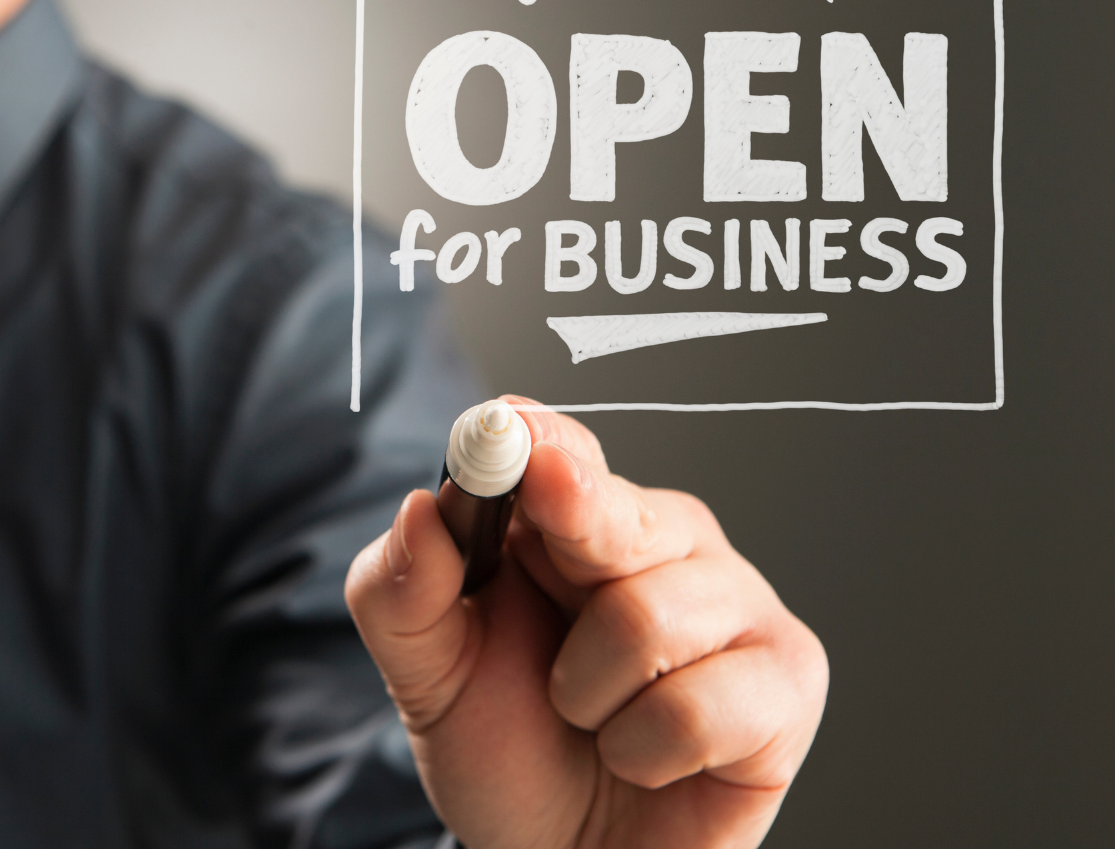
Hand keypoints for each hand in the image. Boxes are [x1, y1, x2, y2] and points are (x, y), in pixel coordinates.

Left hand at [345, 397, 827, 848]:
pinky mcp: (787, 680)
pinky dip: (642, 751)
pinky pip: (698, 705)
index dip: (537, 444)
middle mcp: (663, 540)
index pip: (560, 448)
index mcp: (574, 517)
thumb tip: (421, 509)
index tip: (509, 430)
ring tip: (593, 721)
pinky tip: (646, 757)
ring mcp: (736, 603)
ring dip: (587, 698)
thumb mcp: (426, 673)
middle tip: (557, 579)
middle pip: (616, 511)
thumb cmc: (506, 747)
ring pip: (646, 618)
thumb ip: (400, 591)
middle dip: (571, 552)